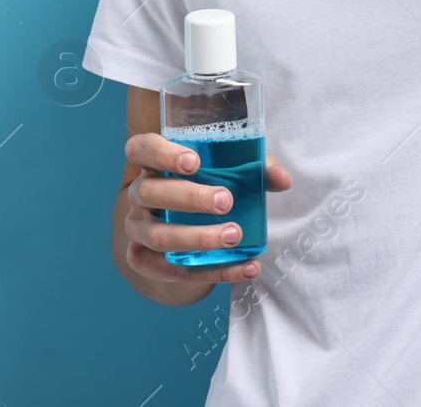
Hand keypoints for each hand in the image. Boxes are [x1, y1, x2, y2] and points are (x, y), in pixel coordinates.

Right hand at [122, 133, 291, 283]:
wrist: (189, 231)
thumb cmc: (210, 188)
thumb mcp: (232, 173)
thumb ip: (257, 170)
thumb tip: (281, 178)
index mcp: (154, 165)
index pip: (140, 149)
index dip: (161, 153)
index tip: (194, 161)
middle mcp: (140, 195)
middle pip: (149, 192)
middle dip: (189, 197)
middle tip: (226, 201)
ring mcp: (138, 229)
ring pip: (158, 235)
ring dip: (197, 238)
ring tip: (234, 236)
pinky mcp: (145, 260)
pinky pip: (171, 270)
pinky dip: (212, 272)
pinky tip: (245, 267)